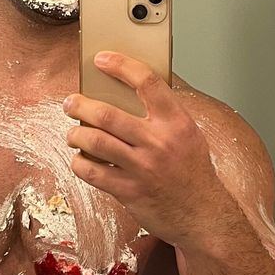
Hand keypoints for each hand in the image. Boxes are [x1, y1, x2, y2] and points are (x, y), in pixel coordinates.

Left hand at [63, 51, 232, 247]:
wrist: (203, 215)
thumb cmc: (193, 173)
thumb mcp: (188, 135)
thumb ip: (163, 116)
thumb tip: (127, 94)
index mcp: (176, 122)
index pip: (147, 82)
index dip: (121, 65)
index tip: (102, 59)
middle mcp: (159, 142)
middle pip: (108, 114)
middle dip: (81, 105)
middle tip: (71, 103)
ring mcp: (143, 168)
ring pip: (95, 142)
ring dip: (76, 134)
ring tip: (73, 132)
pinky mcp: (129, 191)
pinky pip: (93, 172)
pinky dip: (80, 163)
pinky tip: (80, 159)